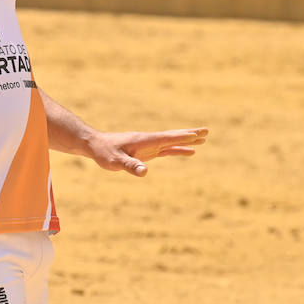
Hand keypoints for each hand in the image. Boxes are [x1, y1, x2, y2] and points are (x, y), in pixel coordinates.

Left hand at [84, 128, 208, 176]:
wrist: (96, 145)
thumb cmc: (104, 152)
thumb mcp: (115, 161)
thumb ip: (130, 165)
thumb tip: (144, 172)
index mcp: (144, 141)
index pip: (166, 138)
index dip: (181, 137)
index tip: (197, 134)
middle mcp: (149, 141)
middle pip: (173, 136)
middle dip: (190, 134)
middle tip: (208, 131)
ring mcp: (149, 145)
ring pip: (172, 142)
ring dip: (187, 141)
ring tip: (203, 139)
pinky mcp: (147, 151)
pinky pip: (166, 150)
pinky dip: (178, 149)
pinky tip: (189, 151)